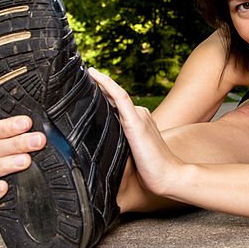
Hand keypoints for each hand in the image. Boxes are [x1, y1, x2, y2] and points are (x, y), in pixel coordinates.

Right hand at [0, 115, 46, 205]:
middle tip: (37, 141)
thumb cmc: (44, 156)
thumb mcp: (39, 140)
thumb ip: (36, 130)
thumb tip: (47, 121)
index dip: (4, 126)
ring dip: (4, 164)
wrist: (55, 186)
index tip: (27, 123)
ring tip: (26, 161)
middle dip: (15, 143)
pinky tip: (4, 186)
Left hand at [88, 67, 184, 198]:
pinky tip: (95, 75)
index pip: (117, 104)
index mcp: (138, 121)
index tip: (88, 85)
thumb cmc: (150, 172)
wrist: (168, 177)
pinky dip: (107, 84)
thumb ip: (118, 145)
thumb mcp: (130, 155)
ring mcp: (139, 116)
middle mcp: (140, 114)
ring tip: (85, 71)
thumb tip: (94, 147)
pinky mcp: (135, 122)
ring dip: (99, 82)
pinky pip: (120, 97)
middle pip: (114, 98)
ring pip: (115, 95)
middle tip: (79, 75)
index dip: (102, 93)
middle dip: (97, 86)